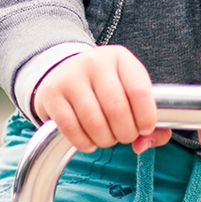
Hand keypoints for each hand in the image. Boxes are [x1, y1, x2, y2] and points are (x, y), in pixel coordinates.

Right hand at [32, 45, 172, 154]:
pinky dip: (84, 143)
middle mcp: (95, 62)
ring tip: (106, 137)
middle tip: (124, 136)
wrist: (65, 71)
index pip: (139, 91)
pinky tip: (88, 139)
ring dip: (105, 140)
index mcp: (120, 57)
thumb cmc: (105, 86)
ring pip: (95, 123)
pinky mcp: (52, 92)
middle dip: (125, 134)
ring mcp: (71, 76)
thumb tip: (143, 144)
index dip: (146, 118)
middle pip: (117, 110)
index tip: (144, 128)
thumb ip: (148, 119)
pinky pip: (72, 129)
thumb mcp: (129, 90)